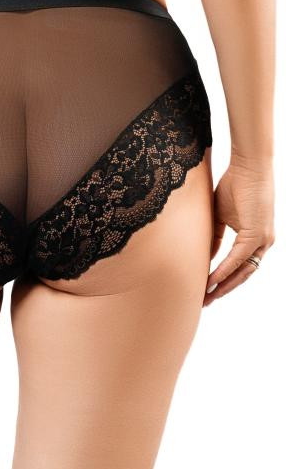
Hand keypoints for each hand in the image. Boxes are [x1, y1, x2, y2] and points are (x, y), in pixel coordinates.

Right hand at [205, 158, 274, 305]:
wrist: (248, 166)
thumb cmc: (235, 184)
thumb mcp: (221, 216)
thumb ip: (215, 237)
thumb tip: (207, 256)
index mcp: (256, 238)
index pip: (239, 266)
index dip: (223, 279)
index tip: (206, 290)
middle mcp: (263, 243)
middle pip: (242, 275)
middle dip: (223, 290)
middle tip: (205, 302)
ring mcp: (263, 240)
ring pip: (242, 272)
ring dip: (223, 286)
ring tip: (206, 297)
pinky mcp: (258, 235)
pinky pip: (238, 259)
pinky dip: (224, 271)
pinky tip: (211, 281)